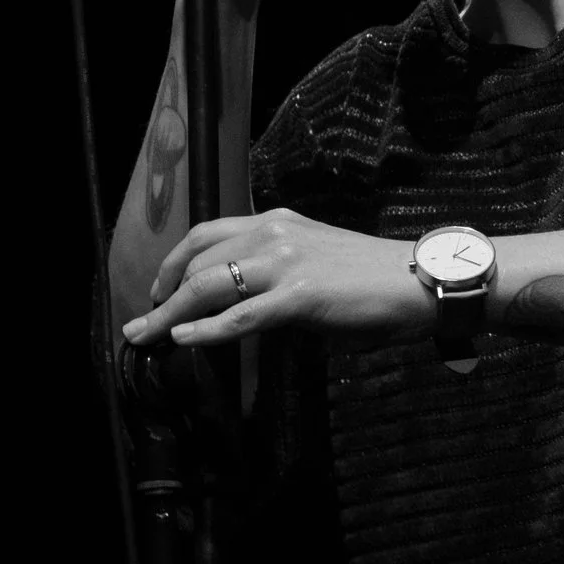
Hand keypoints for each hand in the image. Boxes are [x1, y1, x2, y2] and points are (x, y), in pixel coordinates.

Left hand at [123, 207, 428, 348]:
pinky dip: (206, 329)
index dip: (174, 264)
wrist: (420, 280)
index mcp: (278, 224)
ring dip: (170, 314)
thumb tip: (247, 307)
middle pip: (197, 261)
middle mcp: (274, 235)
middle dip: (163, 295)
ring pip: (208, 285)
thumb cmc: (375, 279)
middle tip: (143, 323)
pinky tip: (182, 339)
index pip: (207, 235)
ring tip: (146, 336)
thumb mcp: (317, 262)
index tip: (160, 293)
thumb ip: (279, 274)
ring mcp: (286, 263)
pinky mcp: (300, 294)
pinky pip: (241, 315)